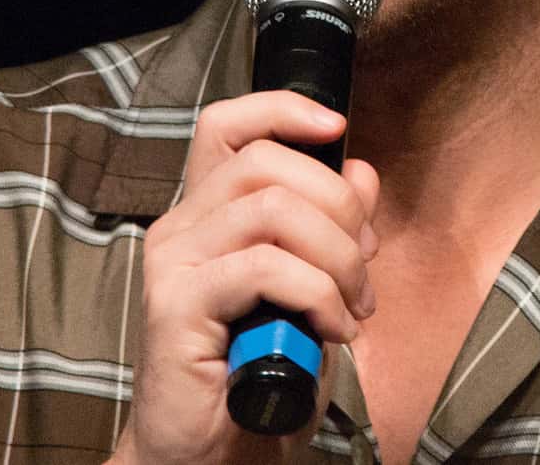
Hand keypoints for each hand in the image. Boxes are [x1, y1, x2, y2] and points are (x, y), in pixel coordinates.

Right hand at [112, 90, 380, 464]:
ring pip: (273, 210)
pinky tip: (332, 331)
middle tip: (366, 263)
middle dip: (338, 204)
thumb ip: (331, 229)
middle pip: (265, 162)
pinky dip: (317, 294)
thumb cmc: (260, 376)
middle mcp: (180, 227)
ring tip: (353, 307)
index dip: (282, 109)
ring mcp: (173, 263)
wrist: (215, 457)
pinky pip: (264, 267)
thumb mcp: (314, 291)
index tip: (337, 126)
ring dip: (337, 257)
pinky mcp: (175, 305)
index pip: (228, 125)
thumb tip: (360, 173)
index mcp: (208, 214)